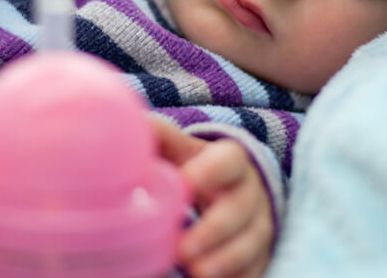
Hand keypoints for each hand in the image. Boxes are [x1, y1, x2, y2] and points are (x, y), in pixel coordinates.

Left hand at [150, 118, 273, 277]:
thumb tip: (126, 124)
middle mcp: (250, 192)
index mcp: (230, 160)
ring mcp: (259, 225)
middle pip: (241, 207)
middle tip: (183, 250)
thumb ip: (156, 136)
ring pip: (253, 241)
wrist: (225, 192)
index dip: (211, 171)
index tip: (184, 183)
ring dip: (226, 259)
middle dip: (214, 229)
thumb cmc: (192, 168)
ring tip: (196, 273)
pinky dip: (239, 276)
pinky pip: (257, 267)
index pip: (229, 160)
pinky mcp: (260, 255)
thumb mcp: (177, 149)